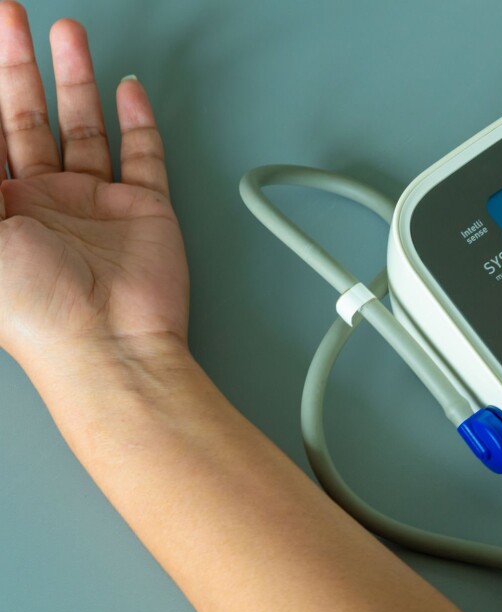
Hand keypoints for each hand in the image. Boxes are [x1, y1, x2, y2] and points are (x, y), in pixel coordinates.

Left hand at [0, 2, 185, 373]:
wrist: (108, 345)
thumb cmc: (31, 307)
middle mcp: (39, 205)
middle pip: (22, 118)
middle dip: (14, 64)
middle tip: (9, 16)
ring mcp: (93, 206)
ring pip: (81, 127)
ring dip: (72, 79)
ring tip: (67, 33)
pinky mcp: (143, 211)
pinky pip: (140, 156)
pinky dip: (136, 121)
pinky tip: (126, 89)